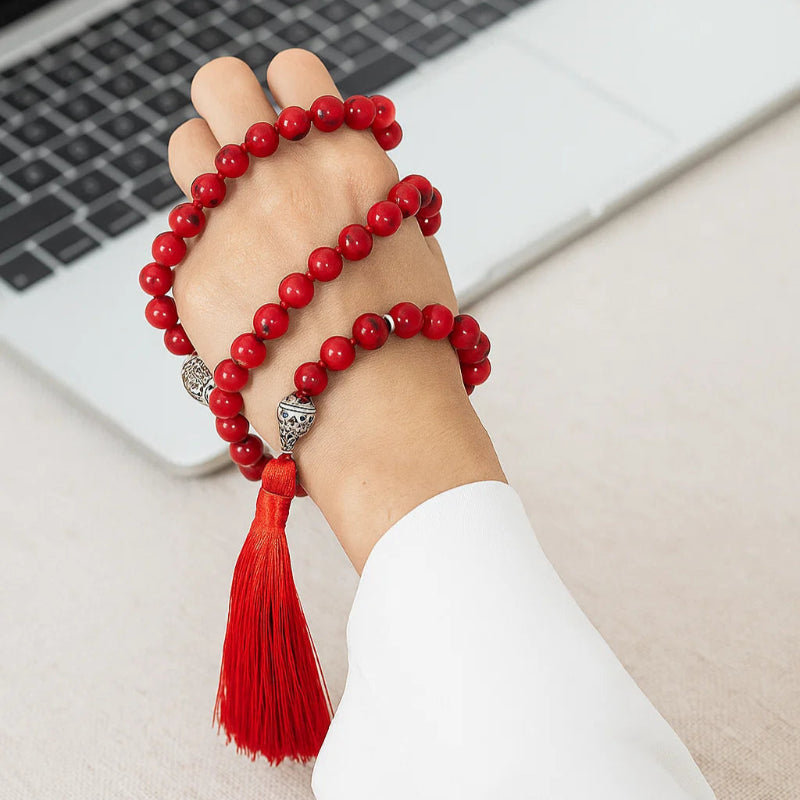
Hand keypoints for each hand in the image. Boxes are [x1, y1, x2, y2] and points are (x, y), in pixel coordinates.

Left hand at [167, 49, 503, 570]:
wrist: (376, 422)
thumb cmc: (407, 343)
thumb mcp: (410, 245)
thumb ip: (364, 192)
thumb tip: (335, 164)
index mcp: (346, 162)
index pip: (294, 71)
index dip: (294, 95)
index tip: (294, 120)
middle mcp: (281, 181)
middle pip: (219, 85)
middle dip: (235, 110)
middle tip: (249, 145)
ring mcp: (228, 229)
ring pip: (185, 147)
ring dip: (209, 167)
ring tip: (239, 214)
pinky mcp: (191, 281)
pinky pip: (183, 237)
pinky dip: (209, 250)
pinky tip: (245, 290)